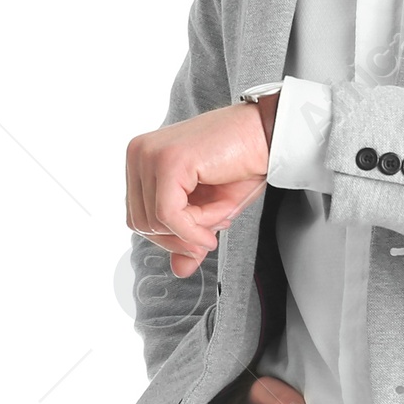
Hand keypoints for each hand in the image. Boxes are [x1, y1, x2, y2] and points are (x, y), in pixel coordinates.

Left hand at [126, 95, 277, 277]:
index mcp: (141, 159)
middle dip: (178, 236)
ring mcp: (150, 154)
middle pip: (139, 222)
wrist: (267, 133)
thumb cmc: (242, 162)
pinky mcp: (168, 160)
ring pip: (154, 221)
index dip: (168, 236)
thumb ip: (188, 236)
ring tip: (221, 216)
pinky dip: (194, 227)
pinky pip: (169, 214)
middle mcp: (139, 152)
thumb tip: (179, 270)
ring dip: (194, 228)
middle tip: (210, 234)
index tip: (198, 240)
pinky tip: (218, 223)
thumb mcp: (210, 209)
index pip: (136, 215)